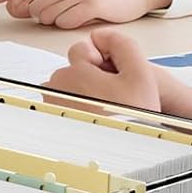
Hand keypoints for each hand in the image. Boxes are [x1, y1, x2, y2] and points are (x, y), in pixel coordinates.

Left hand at [47, 28, 191, 122]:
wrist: (127, 157)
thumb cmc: (133, 119)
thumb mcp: (142, 74)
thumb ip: (122, 44)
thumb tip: (101, 35)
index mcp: (74, 74)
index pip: (81, 49)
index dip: (102, 60)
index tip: (113, 79)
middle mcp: (56, 89)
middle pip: (71, 68)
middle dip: (89, 76)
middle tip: (111, 97)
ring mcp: (50, 107)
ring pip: (66, 87)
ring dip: (80, 93)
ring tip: (102, 111)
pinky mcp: (49, 123)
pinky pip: (60, 106)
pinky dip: (72, 109)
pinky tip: (91, 120)